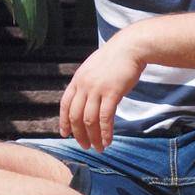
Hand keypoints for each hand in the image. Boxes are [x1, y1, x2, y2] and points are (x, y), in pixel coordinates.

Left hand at [59, 32, 146, 150]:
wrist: (130, 47)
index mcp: (78, 79)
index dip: (64, 121)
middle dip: (79, 134)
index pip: (65, 104)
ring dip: (93, 137)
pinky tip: (108, 141)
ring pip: (89, 120)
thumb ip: (86, 82)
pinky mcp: (112, 93)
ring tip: (98, 148)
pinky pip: (105, 118)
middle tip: (85, 146)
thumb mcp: (93, 67)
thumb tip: (84, 97)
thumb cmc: (115, 58)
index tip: (65, 134)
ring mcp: (97, 89)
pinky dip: (105, 132)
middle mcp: (84, 85)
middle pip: (75, 116)